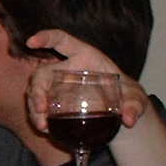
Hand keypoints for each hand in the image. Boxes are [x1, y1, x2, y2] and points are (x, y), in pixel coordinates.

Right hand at [25, 29, 148, 130]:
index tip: (31, 42)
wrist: (120, 110)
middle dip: (37, 90)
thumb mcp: (134, 97)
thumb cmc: (126, 95)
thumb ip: (134, 105)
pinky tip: (45, 128)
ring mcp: (56, 85)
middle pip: (42, 73)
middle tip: (41, 109)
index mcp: (84, 56)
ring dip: (34, 108)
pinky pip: (39, 105)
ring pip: (36, 91)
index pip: (61, 40)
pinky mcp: (54, 100)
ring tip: (42, 126)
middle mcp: (65, 68)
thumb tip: (129, 118)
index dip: (45, 37)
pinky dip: (38, 116)